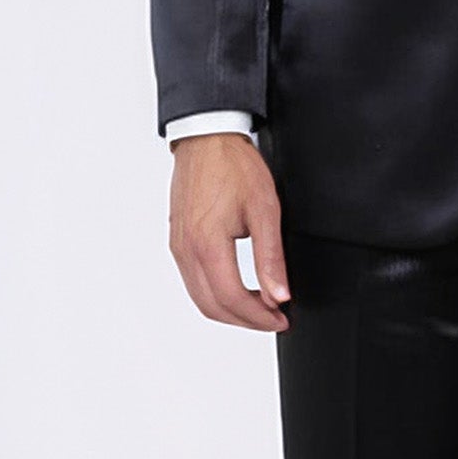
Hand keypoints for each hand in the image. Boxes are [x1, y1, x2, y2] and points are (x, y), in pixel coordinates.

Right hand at [168, 132, 290, 331]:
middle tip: (273, 318)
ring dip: (229, 310)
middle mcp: (186, 251)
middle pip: (212, 307)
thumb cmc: (233, 165)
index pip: (231, 299)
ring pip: (200, 298)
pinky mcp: (177, 241)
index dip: (258, 317)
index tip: (280, 318)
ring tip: (259, 307)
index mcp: (207, 244)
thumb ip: (270, 256)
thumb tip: (279, 294)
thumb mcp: (264, 208)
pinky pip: (192, 281)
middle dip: (245, 320)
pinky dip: (214, 294)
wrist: (207, 138)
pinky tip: (236, 288)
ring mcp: (178, 247)